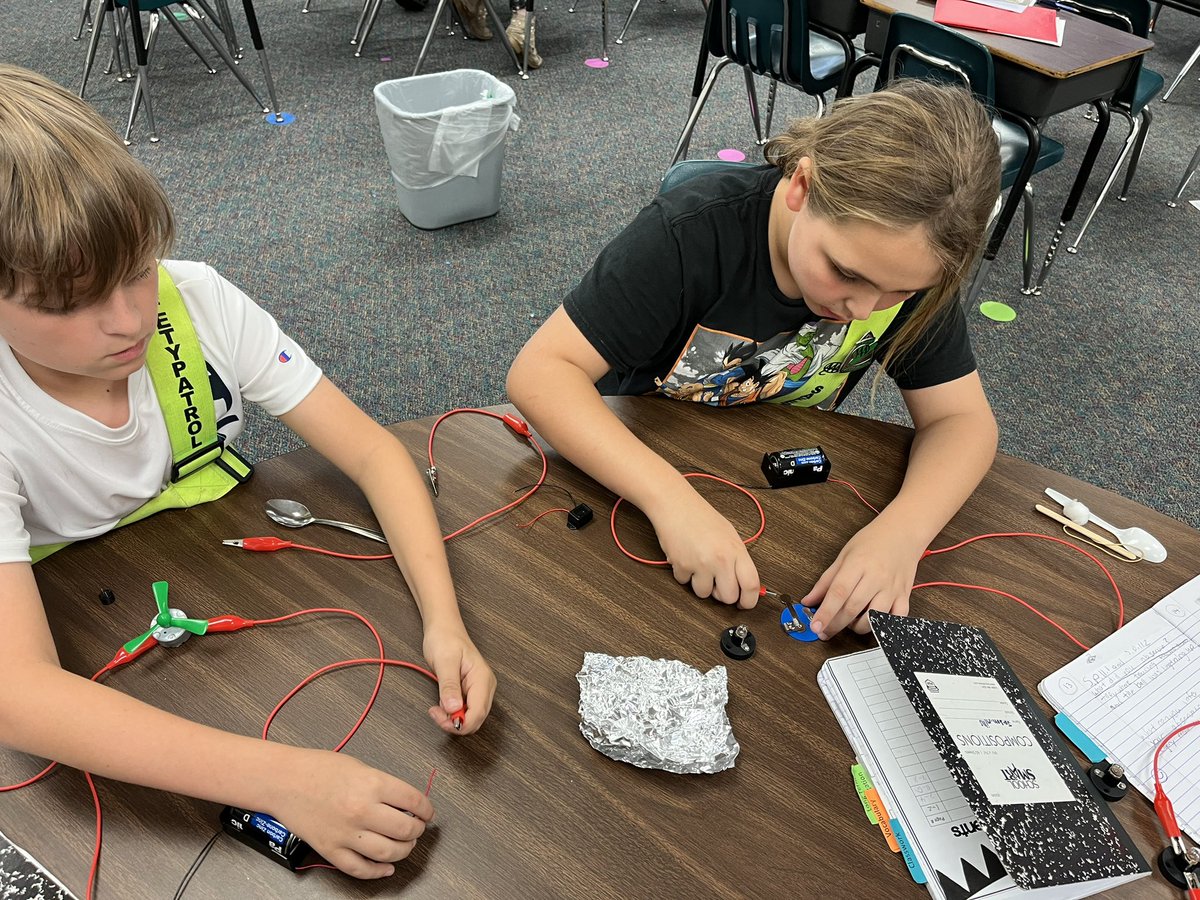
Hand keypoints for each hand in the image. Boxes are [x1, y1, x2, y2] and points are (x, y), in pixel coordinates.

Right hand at [272, 748, 433, 877]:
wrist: (283, 781)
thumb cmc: (317, 768)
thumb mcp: (360, 766)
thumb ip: (383, 785)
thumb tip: (406, 803)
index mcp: (372, 785)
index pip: (414, 801)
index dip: (427, 808)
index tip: (427, 812)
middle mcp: (362, 811)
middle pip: (405, 830)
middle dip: (417, 830)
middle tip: (417, 827)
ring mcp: (346, 834)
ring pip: (388, 853)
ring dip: (404, 851)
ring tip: (406, 845)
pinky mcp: (331, 850)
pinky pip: (360, 869)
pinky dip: (378, 872)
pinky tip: (386, 868)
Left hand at [422, 624, 495, 733]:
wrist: (444, 628)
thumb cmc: (445, 639)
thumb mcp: (444, 662)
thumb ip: (449, 686)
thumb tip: (453, 709)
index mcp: (482, 678)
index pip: (478, 713)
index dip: (461, 723)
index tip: (442, 720)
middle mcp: (484, 686)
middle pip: (476, 719)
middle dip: (455, 723)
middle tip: (436, 713)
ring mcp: (479, 689)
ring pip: (471, 717)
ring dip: (453, 718)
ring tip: (436, 708)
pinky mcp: (470, 690)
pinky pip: (465, 710)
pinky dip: (452, 712)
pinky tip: (441, 704)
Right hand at [649, 486, 760, 608]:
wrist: (676, 505)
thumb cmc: (701, 517)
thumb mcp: (729, 535)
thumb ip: (737, 559)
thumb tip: (745, 584)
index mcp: (736, 550)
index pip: (751, 585)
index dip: (749, 600)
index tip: (745, 603)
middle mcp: (721, 559)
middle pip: (728, 597)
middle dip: (722, 594)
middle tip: (717, 583)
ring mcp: (700, 564)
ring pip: (704, 594)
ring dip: (700, 584)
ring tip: (698, 565)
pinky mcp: (681, 566)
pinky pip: (684, 583)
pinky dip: (684, 574)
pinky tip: (685, 557)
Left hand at [801, 519, 925, 637]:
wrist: (903, 532)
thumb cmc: (872, 541)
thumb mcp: (844, 555)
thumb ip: (826, 580)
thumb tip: (809, 600)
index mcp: (857, 564)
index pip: (838, 593)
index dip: (826, 612)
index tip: (815, 626)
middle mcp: (876, 577)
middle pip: (853, 608)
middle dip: (835, 625)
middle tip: (824, 632)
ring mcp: (892, 588)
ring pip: (874, 618)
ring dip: (857, 627)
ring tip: (849, 622)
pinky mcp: (905, 595)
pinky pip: (896, 619)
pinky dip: (883, 626)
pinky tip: (872, 623)